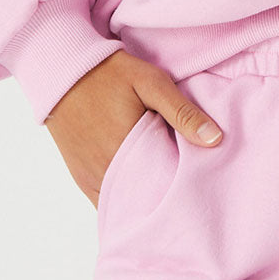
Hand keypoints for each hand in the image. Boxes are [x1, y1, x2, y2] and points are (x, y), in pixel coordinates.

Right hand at [43, 49, 222, 208]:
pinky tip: (140, 194)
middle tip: (187, 193)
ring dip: (143, 203)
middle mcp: (106, 173)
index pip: (163, 190)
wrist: (62, 72)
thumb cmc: (110, 74)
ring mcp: (91, 178)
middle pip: (144, 202)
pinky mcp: (81, 178)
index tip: (199, 188)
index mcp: (128, 152)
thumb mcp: (152, 83)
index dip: (182, 191)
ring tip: (165, 192)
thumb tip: (215, 140)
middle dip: (165, 200)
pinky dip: (123, 202)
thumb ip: (182, 112)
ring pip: (124, 206)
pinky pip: (104, 203)